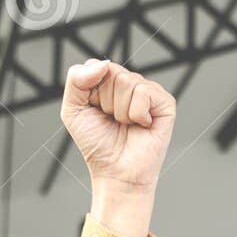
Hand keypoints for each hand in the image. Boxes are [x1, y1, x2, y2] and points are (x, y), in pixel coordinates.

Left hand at [61, 59, 174, 236]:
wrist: (116, 173)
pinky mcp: (165, 103)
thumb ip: (76, 79)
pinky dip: (137, 113)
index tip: (94, 112)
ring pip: (127, 82)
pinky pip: (144, 92)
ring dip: (120, 111)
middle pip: (111, 72)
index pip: (95, 65)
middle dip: (105, 102)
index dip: (90, 93)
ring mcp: (148, 92)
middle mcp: (129, 83)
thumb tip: (104, 63)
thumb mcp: (72, 110)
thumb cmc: (97, 145)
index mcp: (108, 82)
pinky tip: (142, 125)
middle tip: (112, 121)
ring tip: (126, 125)